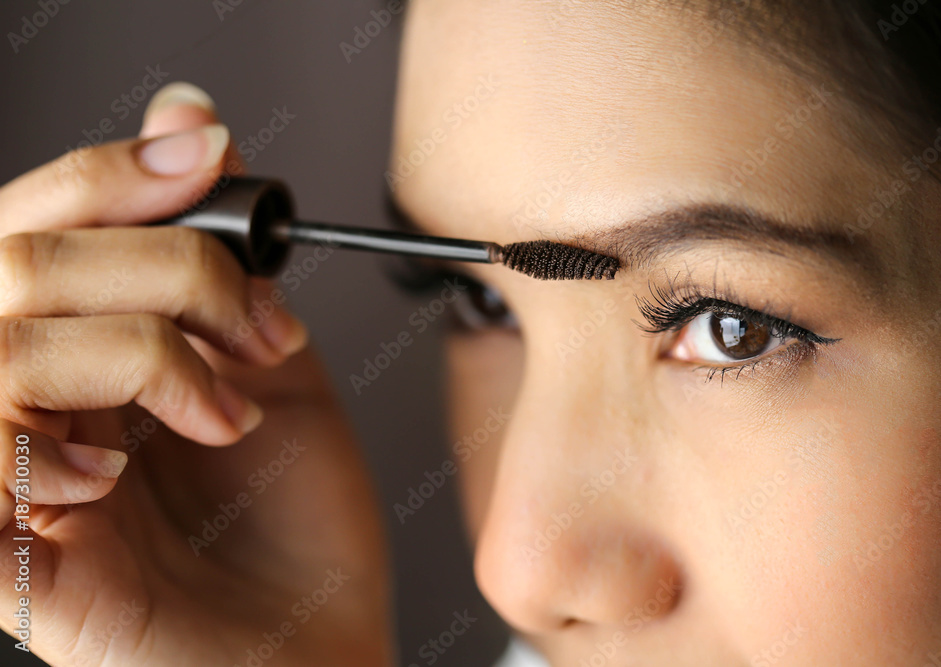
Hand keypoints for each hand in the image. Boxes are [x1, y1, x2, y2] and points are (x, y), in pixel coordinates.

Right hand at [0, 83, 391, 665]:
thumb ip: (228, 263)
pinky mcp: (11, 561)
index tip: (209, 156)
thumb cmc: (297, 526)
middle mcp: (37, 404)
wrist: (317, 645)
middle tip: (256, 327)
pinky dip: (47, 447)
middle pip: (18, 265)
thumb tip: (186, 122)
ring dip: (140, 353)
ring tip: (223, 413)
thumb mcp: (279, 368)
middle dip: (166, 268)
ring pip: (4, 345)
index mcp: (88, 352)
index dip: (112, 175)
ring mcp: (15, 480)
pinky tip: (116, 471)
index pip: (42, 226)